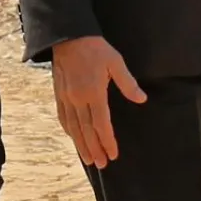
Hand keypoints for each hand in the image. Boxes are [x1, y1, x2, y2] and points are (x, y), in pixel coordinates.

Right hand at [50, 36, 147, 167]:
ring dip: (81, 144)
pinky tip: (73, 137)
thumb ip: (127, 83)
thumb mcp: (115, 62)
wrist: (68, 35)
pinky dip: (68, 129)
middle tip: (102, 165)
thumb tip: (141, 99)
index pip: (101, 124)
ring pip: (73, 127)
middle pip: (86, 130)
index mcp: (93, 92)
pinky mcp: (58, 93)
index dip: (107, 141)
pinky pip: (63, 116)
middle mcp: (78, 98)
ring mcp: (66, 96)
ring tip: (88, 159)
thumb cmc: (94, 48)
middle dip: (95, 148)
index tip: (113, 154)